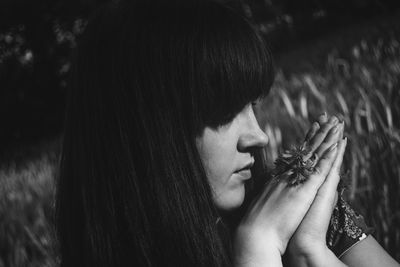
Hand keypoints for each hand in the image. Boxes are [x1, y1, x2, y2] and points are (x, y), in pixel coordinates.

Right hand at [233, 119, 340, 266]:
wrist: (255, 234)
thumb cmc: (257, 224)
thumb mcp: (262, 202)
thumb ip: (268, 192)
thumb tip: (268, 188)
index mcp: (279, 178)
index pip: (295, 155)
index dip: (306, 141)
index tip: (313, 129)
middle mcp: (287, 174)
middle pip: (305, 149)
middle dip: (317, 133)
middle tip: (326, 118)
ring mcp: (295, 180)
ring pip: (313, 155)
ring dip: (325, 138)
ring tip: (335, 123)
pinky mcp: (303, 191)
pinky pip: (318, 169)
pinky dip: (327, 156)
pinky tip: (335, 144)